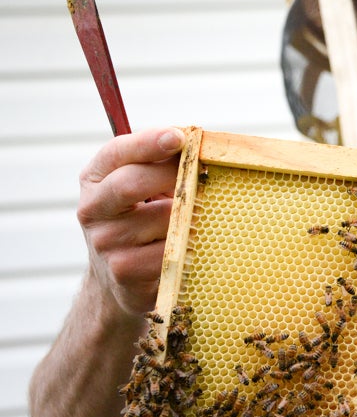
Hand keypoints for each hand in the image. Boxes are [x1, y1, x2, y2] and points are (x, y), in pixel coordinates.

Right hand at [76, 127, 185, 317]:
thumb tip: (199, 145)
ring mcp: (106, 242)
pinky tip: (190, 244)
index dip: (148, 142)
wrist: (120, 279)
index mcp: (95, 179)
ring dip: (189, 215)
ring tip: (196, 217)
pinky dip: (189, 244)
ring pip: (162, 219)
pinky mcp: (124, 271)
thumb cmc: (143, 220)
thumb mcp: (143, 186)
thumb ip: (162, 162)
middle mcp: (92, 209)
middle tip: (202, 175)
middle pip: (131, 183)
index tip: (179, 137)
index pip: (116, 153)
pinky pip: (171, 250)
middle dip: (173, 174)